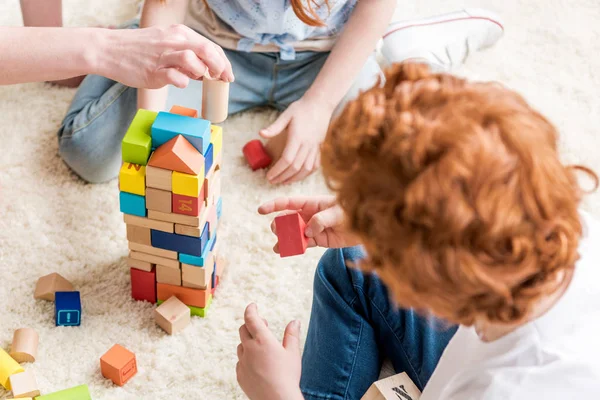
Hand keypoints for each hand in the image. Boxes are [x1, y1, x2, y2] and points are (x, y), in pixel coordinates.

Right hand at [100, 24, 233, 88]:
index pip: (210, 46)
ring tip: (199, 79)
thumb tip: (203, 73)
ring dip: (201, 71)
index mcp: (179, 34)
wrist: (108, 49)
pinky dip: (182, 81)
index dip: (224, 62)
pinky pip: (174, 76)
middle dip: (220, 66)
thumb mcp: (165, 45)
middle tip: (222, 79)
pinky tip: (181, 83)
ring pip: (192, 58)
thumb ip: (185, 57)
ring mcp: (162, 55)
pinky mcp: (152, 70)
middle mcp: (173, 41)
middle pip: (206, 49)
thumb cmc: (138, 51)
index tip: (228, 76)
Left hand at [236, 304, 303, 399]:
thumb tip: (294, 321)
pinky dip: (246, 358)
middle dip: (251, 324)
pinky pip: (240, 362)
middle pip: (243, 330)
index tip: (253, 306)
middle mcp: (249, 349)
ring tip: (261, 347)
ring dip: (248, 342)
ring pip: (240, 346)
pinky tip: (257, 364)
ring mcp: (243, 362)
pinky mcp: (240, 375)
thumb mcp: (293, 353)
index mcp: (263, 340)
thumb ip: (291, 334)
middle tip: (262, 326)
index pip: (251, 318)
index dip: (251, 309)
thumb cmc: (288, 376)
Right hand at [258, 196, 360, 249]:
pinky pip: (303, 244)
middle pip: (287, 219)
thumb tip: (308, 231)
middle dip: (279, 225)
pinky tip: (289, 251)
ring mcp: (312, 228)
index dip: (273, 205)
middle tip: (277, 231)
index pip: (288, 203)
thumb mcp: (337, 213)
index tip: (260, 210)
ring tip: (279, 247)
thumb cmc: (352, 212)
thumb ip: (322, 219)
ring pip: (293, 233)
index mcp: (311, 202)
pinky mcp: (318, 240)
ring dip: (284, 239)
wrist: (366, 226)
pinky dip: (296, 247)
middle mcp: (309, 214)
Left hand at [260, 97, 332, 184]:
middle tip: (273, 181)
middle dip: (283, 177)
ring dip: (295, 178)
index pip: (287, 160)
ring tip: (284, 182)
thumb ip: (274, 127)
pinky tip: (299, 176)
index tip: (269, 176)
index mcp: (297, 137)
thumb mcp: (286, 115)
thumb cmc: (301, 109)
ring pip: (306, 169)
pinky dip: (306, 174)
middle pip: (295, 167)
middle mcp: (307, 144)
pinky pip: (315, 165)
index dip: (277, 170)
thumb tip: (261, 134)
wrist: (321, 104)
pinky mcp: (320, 148)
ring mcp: (315, 147)